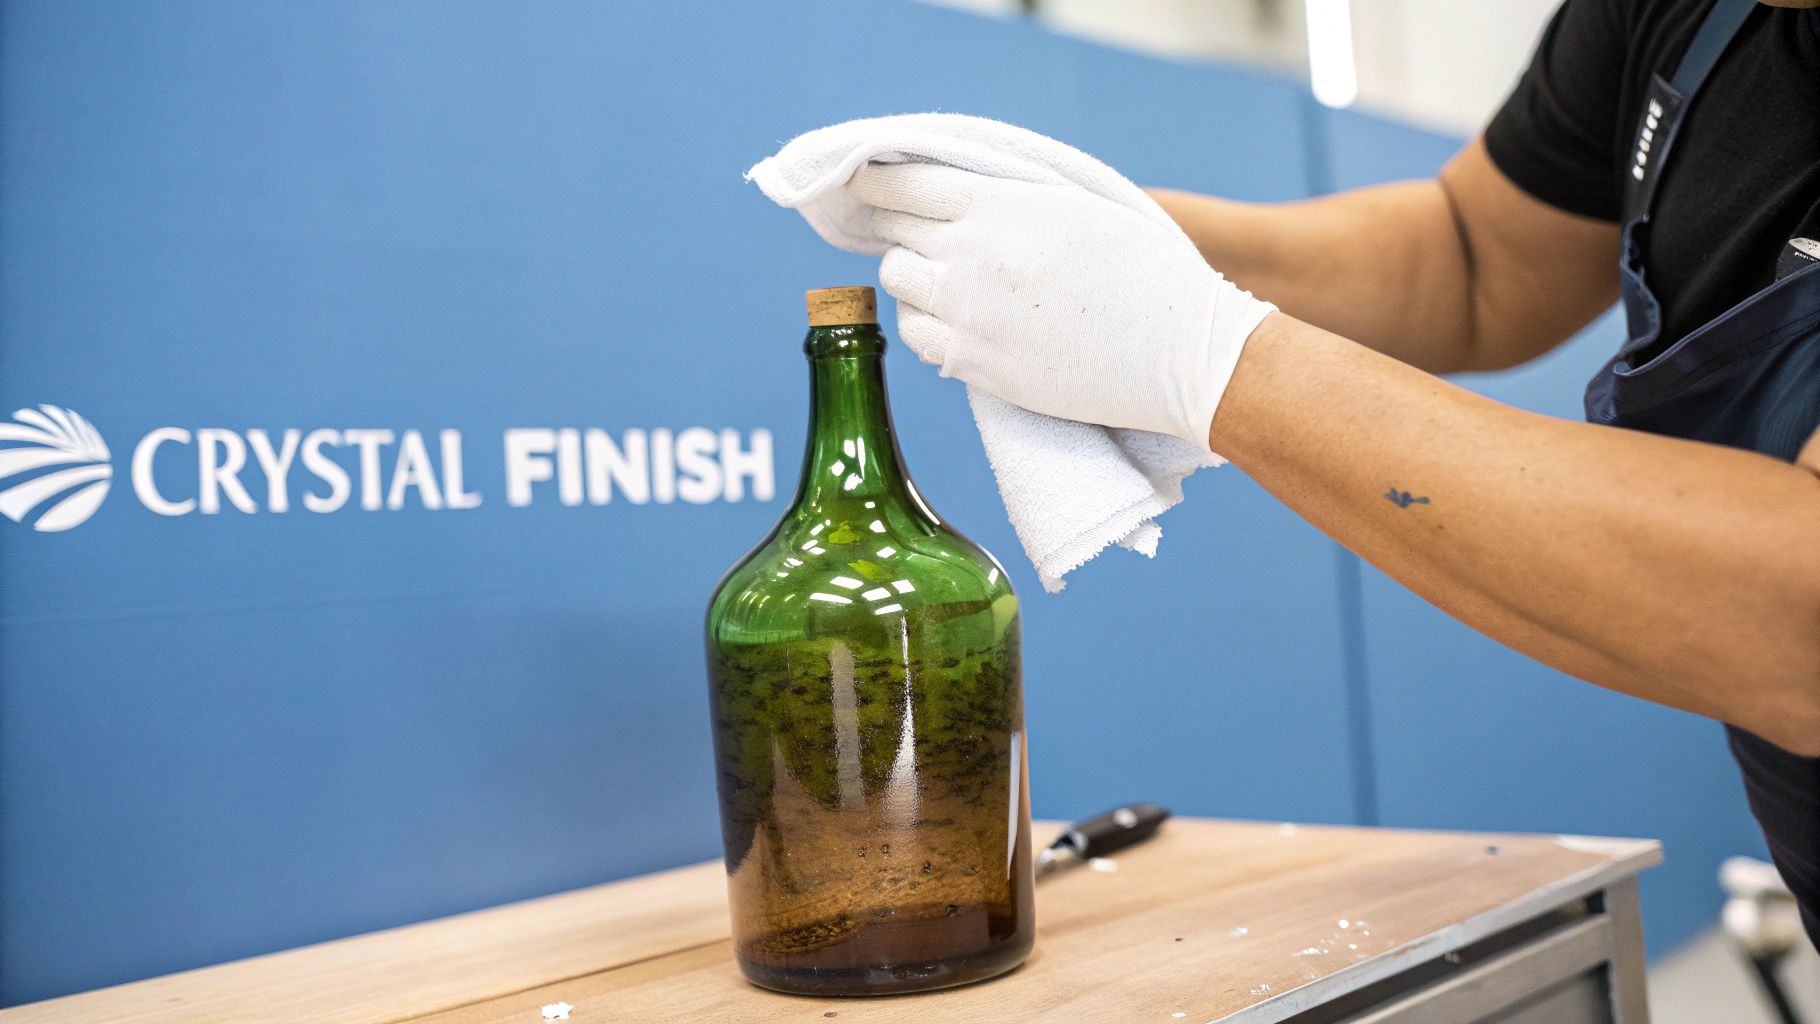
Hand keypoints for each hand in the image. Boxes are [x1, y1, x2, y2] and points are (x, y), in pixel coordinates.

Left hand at [850, 162, 1275, 447]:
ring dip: (913, 280)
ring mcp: (967, 315)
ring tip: (944, 283)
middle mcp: (970, 258)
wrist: (1179, 350)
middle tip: (911, 236)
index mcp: (997, 206)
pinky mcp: (975, 364)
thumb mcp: (1073, 207)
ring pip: (898, 287)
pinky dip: (927, 326)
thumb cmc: (1142, 271)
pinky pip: (919, 339)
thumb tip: (955, 196)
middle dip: (898, 232)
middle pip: (893, 237)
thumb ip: (1006, 199)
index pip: (902, 187)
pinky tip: (956, 322)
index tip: (868, 186)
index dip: (877, 185)